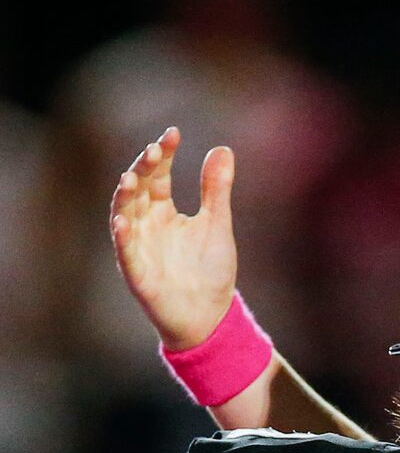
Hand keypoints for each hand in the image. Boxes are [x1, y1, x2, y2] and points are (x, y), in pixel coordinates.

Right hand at [110, 127, 236, 350]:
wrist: (211, 318)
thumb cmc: (210, 272)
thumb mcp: (217, 225)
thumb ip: (216, 190)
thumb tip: (223, 149)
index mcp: (163, 211)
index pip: (158, 175)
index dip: (162, 154)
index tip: (173, 134)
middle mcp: (146, 224)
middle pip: (139, 189)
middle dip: (144, 169)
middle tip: (154, 150)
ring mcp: (139, 248)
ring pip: (125, 215)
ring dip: (126, 196)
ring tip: (131, 177)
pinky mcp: (138, 274)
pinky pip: (126, 253)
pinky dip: (124, 237)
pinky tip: (123, 222)